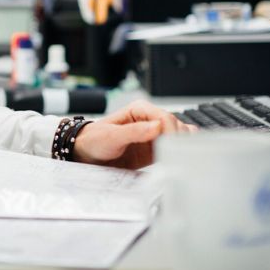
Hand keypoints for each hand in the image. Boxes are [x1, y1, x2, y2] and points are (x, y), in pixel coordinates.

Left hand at [72, 100, 195, 168]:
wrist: (87, 154)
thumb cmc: (94, 141)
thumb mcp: (111, 136)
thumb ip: (133, 132)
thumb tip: (156, 126)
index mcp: (139, 110)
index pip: (165, 117)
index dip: (170, 131)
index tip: (170, 146)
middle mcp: (149, 119)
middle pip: (176, 126)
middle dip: (177, 140)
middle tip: (173, 156)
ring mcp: (154, 134)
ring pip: (179, 136)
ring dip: (181, 146)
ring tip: (175, 159)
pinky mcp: (156, 148)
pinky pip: (175, 147)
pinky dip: (179, 152)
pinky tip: (175, 160)